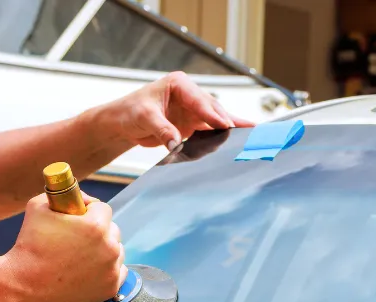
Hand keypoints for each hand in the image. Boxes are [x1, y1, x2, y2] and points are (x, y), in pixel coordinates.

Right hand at [2, 193, 126, 301]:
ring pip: (117, 251)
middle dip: (99, 229)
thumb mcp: (38, 207)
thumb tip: (79, 197)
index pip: (103, 208)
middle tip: (79, 237)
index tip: (80, 215)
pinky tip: (91, 269)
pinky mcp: (110, 287)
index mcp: (95, 226)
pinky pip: (118, 271)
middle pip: (113, 230)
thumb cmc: (30, 247)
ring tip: (83, 254)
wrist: (26, 287)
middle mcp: (109, 248)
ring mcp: (111, 270)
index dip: (90, 209)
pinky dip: (108, 269)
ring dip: (105, 249)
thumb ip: (62, 195)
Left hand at [107, 71, 253, 149]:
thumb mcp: (144, 117)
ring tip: (252, 135)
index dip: (213, 114)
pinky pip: (212, 130)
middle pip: (214, 109)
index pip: (200, 100)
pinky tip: (241, 139)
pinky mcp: (193, 124)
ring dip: (232, 128)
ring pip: (217, 119)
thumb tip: (176, 143)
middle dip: (229, 121)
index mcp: (179, 84)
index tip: (225, 126)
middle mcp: (189, 95)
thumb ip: (162, 129)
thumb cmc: (130, 112)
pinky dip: (224, 135)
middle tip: (246, 133)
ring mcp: (193, 110)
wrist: (123, 122)